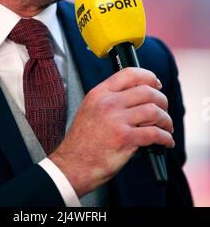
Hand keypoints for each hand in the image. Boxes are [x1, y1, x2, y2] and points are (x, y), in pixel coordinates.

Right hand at [49, 67, 173, 197]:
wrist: (73, 164)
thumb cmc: (82, 140)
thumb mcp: (90, 109)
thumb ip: (110, 98)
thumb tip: (136, 95)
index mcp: (99, 93)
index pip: (129, 74)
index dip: (148, 76)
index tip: (156, 83)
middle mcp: (108, 103)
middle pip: (146, 91)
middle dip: (162, 100)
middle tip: (163, 109)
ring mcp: (117, 120)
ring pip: (154, 111)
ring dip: (166, 119)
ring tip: (166, 126)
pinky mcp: (125, 139)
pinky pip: (155, 133)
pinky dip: (166, 137)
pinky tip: (166, 141)